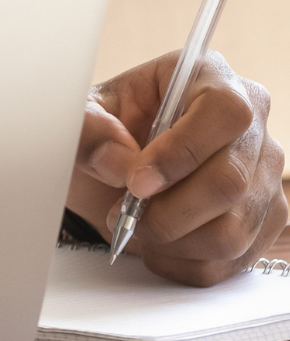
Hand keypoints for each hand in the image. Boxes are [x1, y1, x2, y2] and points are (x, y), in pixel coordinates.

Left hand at [68, 52, 285, 284]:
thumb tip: (118, 162)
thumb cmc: (100, 130)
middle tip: (122, 214)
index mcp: (208, 77)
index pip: (224, 112)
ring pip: (234, 229)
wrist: (107, 166)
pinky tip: (156, 246)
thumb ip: (88, 130)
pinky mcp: (263, 218)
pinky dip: (185, 263)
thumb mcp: (77, 117)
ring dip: (173, 241)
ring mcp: (263, 174)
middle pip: (231, 180)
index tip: (135, 182)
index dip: (183, 151)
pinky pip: (233, 259)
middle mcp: (250, 124)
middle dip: (167, 211)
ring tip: (134, 227)